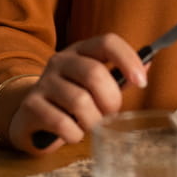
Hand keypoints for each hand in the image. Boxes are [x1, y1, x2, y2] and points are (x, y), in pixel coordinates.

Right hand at [2, 33, 148, 152]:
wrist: (30, 115)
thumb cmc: (70, 100)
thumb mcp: (94, 86)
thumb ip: (119, 77)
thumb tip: (147, 64)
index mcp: (80, 51)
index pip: (107, 42)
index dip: (128, 60)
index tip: (142, 82)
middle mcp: (60, 61)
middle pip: (94, 73)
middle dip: (110, 101)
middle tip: (110, 114)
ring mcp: (43, 82)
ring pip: (80, 101)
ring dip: (93, 121)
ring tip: (90, 125)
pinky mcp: (31, 105)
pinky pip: (62, 123)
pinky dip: (74, 134)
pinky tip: (72, 133)